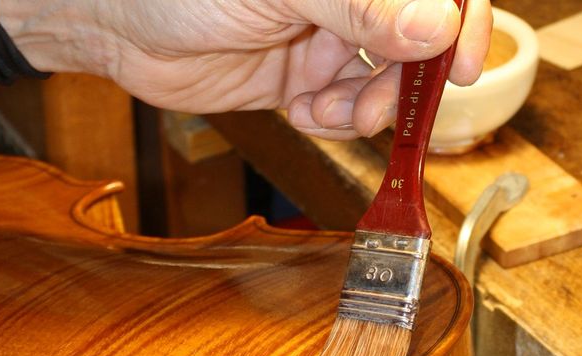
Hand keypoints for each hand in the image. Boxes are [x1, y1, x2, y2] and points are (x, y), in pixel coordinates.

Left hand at [95, 0, 489, 138]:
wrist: (116, 24)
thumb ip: (360, 6)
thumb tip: (437, 28)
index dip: (465, 21)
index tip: (465, 64)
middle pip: (422, 38)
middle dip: (409, 79)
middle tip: (384, 102)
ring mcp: (331, 34)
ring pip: (388, 80)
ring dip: (369, 105)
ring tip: (328, 104)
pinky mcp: (308, 77)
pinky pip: (349, 108)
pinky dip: (336, 119)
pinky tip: (304, 108)